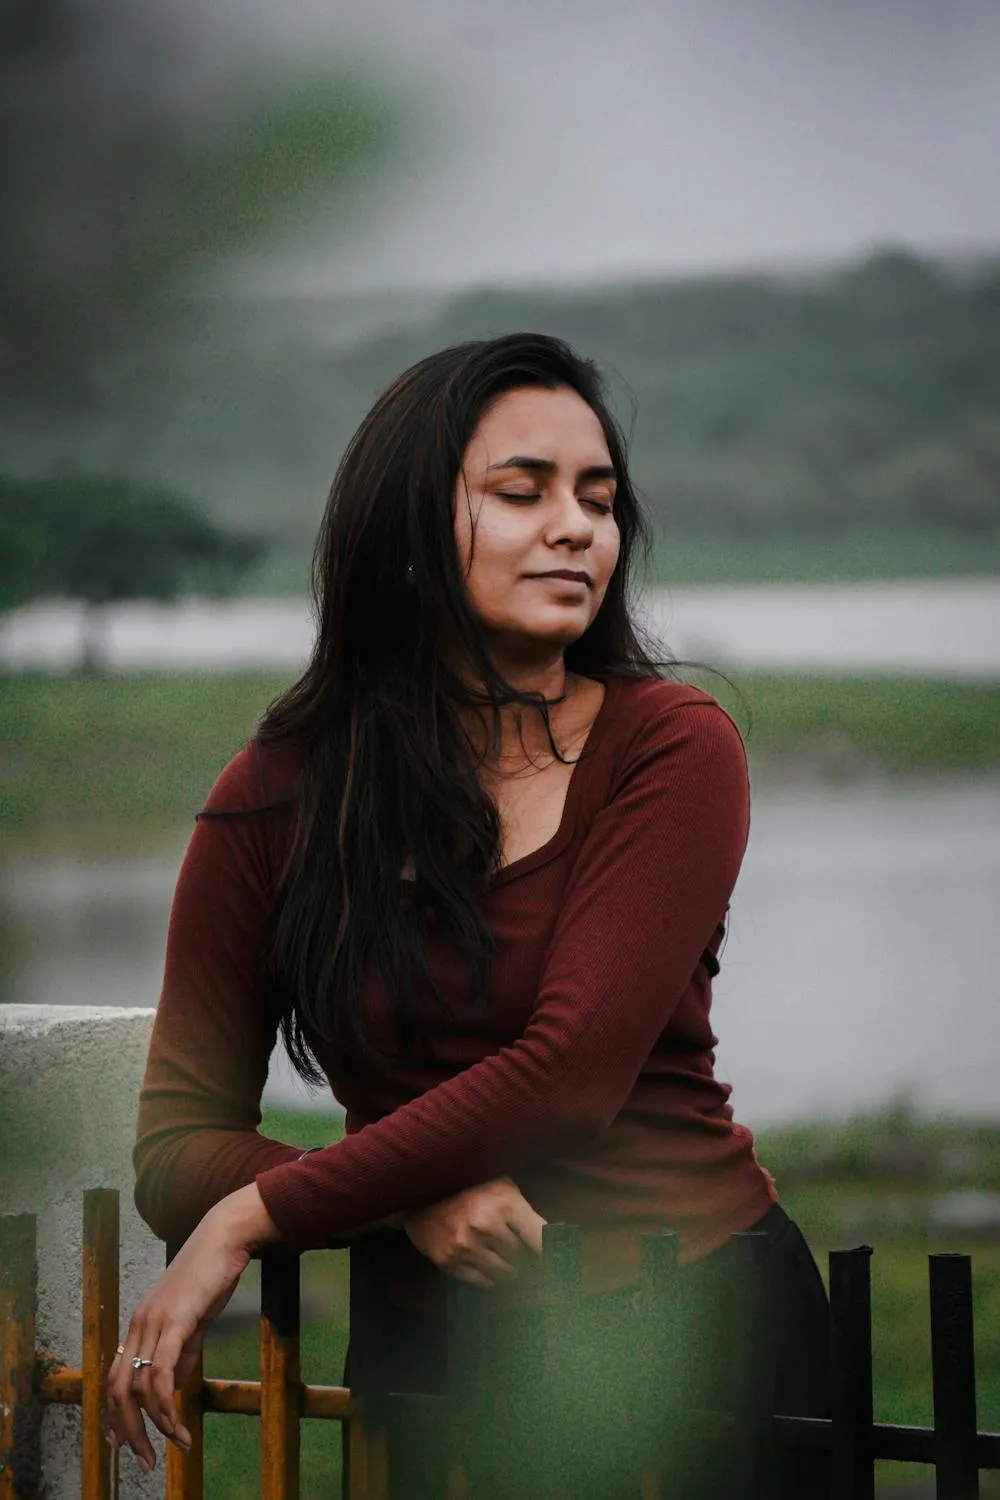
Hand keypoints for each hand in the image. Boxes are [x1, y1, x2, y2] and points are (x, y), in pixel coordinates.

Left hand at [107, 1184, 278, 1472]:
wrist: (225, 1239)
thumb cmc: (211, 1275)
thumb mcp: (194, 1320)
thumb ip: (183, 1352)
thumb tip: (174, 1387)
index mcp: (140, 1324)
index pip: (117, 1378)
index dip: (117, 1415)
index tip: (126, 1444)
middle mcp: (138, 1325)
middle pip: (118, 1390)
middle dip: (128, 1431)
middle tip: (144, 1461)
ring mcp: (154, 1322)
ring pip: (138, 1388)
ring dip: (154, 1425)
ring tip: (175, 1444)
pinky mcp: (175, 1321)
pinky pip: (161, 1373)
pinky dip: (166, 1405)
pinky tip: (180, 1423)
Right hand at [404, 1177, 545, 1288]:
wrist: (419, 1187)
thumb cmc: (469, 1184)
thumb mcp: (503, 1187)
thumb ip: (524, 1213)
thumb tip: (552, 1241)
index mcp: (506, 1205)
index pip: (540, 1241)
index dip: (549, 1253)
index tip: (553, 1261)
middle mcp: (487, 1227)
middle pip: (521, 1258)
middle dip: (525, 1259)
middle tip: (525, 1258)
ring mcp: (466, 1245)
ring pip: (503, 1273)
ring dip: (508, 1270)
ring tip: (506, 1262)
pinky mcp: (448, 1260)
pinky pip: (479, 1281)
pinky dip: (487, 1277)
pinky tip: (486, 1265)